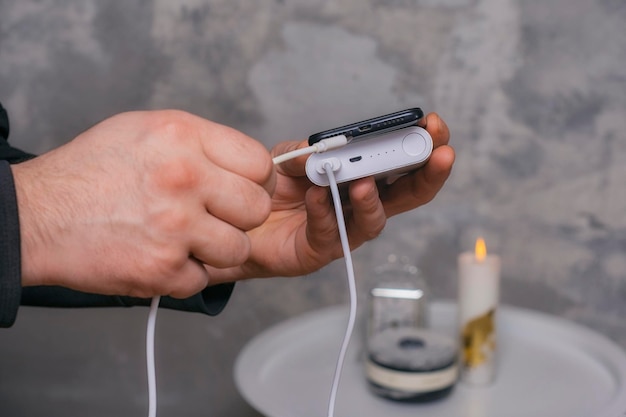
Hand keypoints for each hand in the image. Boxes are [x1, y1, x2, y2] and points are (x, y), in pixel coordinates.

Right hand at [12, 110, 274, 297]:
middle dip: (240, 217)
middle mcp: (184, 178)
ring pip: (239, 249)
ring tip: (185, 239)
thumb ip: (202, 144)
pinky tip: (161, 256)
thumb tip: (244, 165)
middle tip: (215, 217)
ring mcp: (175, 227)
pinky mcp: (161, 269)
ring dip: (216, 250)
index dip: (256, 181)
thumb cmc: (91, 171)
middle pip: (258, 209)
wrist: (36, 215)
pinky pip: (203, 279)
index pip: (260, 164)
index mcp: (183, 137)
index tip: (244, 190)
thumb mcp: (147, 129)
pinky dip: (185, 274)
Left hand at [206, 112, 453, 281]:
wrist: (239, 222)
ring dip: (373, 201)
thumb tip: (321, 147)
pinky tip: (316, 195)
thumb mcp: (288, 159)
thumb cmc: (273, 190)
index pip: (403, 165)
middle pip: (408, 195)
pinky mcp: (321, 250)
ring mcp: (344, 231)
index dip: (422, 146)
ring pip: (374, 221)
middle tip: (440, 154)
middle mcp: (361, 206)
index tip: (434, 125)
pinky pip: (329, 232)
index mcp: (363, 179)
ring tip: (364, 182)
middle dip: (427, 174)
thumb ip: (305, 150)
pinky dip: (324, 212)